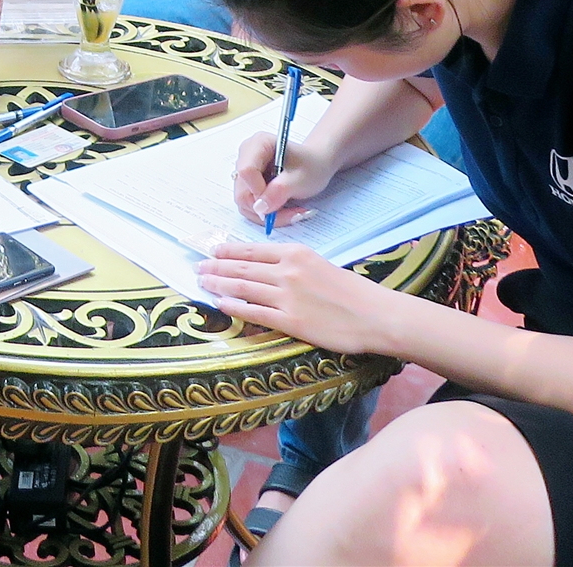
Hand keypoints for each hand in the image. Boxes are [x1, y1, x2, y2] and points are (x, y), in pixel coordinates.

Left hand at [197, 240, 394, 353]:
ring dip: (219, 285)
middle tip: (198, 267)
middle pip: (242, 268)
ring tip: (203, 283)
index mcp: (296, 253)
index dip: (228, 252)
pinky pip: (254, 312)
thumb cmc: (352, 290)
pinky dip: (234, 307)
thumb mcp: (320, 264)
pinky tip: (221, 304)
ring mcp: (287, 296)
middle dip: (216, 268)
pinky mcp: (290, 321)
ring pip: (243, 288)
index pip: (252, 250)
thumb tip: (267, 266)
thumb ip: (293, 264)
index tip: (212, 252)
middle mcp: (287, 271)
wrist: (374, 314)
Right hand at [231, 129, 339, 225]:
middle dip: (266, 209)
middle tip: (292, 213)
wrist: (316, 165)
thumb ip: (279, 191)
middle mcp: (246, 156)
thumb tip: (259, 208)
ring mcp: (245, 172)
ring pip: (245, 203)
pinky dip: (268, 214)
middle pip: (243, 192)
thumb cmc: (311, 165)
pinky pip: (250, 207)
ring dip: (269, 214)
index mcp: (258, 144)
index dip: (259, 191)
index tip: (279, 199)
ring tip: (293, 212)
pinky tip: (285, 210)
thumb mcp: (301, 178)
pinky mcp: (248, 186)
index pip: (246, 171)